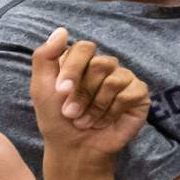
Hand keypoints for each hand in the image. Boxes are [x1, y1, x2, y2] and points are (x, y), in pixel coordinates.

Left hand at [29, 28, 149, 157]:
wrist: (75, 149)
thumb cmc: (56, 120)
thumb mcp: (41, 88)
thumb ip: (44, 57)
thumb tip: (62, 30)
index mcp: (82, 63)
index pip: (84, 48)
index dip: (73, 69)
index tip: (61, 92)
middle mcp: (105, 68)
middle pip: (100, 63)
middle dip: (83, 93)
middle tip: (72, 113)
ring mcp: (124, 80)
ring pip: (114, 80)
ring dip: (96, 106)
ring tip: (87, 121)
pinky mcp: (139, 96)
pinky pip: (129, 93)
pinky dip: (112, 111)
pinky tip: (106, 122)